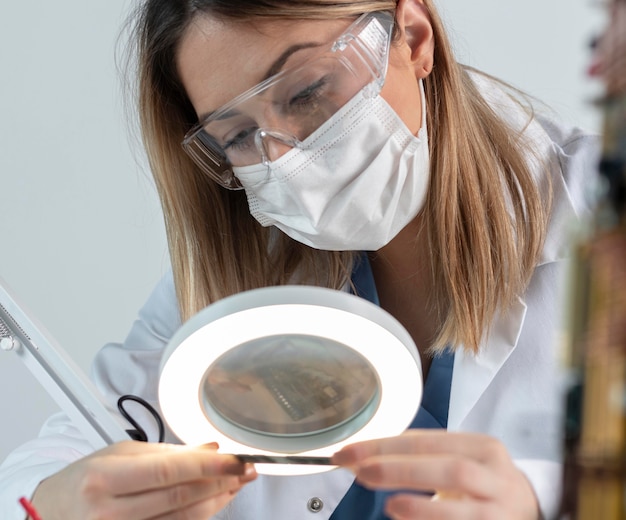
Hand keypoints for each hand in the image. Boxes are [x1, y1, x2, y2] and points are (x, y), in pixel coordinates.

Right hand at [31, 440, 256, 519]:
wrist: (49, 516)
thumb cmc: (83, 482)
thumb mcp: (117, 455)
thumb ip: (165, 453)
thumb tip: (209, 448)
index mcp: (104, 478)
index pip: (169, 471)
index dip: (209, 465)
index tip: (237, 460)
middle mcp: (109, 512)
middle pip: (180, 498)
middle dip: (220, 482)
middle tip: (247, 470)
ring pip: (182, 519)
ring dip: (216, 501)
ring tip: (237, 484)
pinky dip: (198, 516)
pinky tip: (215, 502)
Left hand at [332, 430, 539, 519]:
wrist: (530, 509)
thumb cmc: (482, 481)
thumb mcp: (460, 457)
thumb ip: (421, 453)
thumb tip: (365, 454)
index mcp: (482, 447)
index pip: (428, 441)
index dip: (385, 446)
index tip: (350, 453)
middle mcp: (496, 477)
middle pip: (448, 469)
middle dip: (398, 470)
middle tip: (360, 473)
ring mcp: (500, 511)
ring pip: (462, 509)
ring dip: (420, 507)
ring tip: (389, 506)